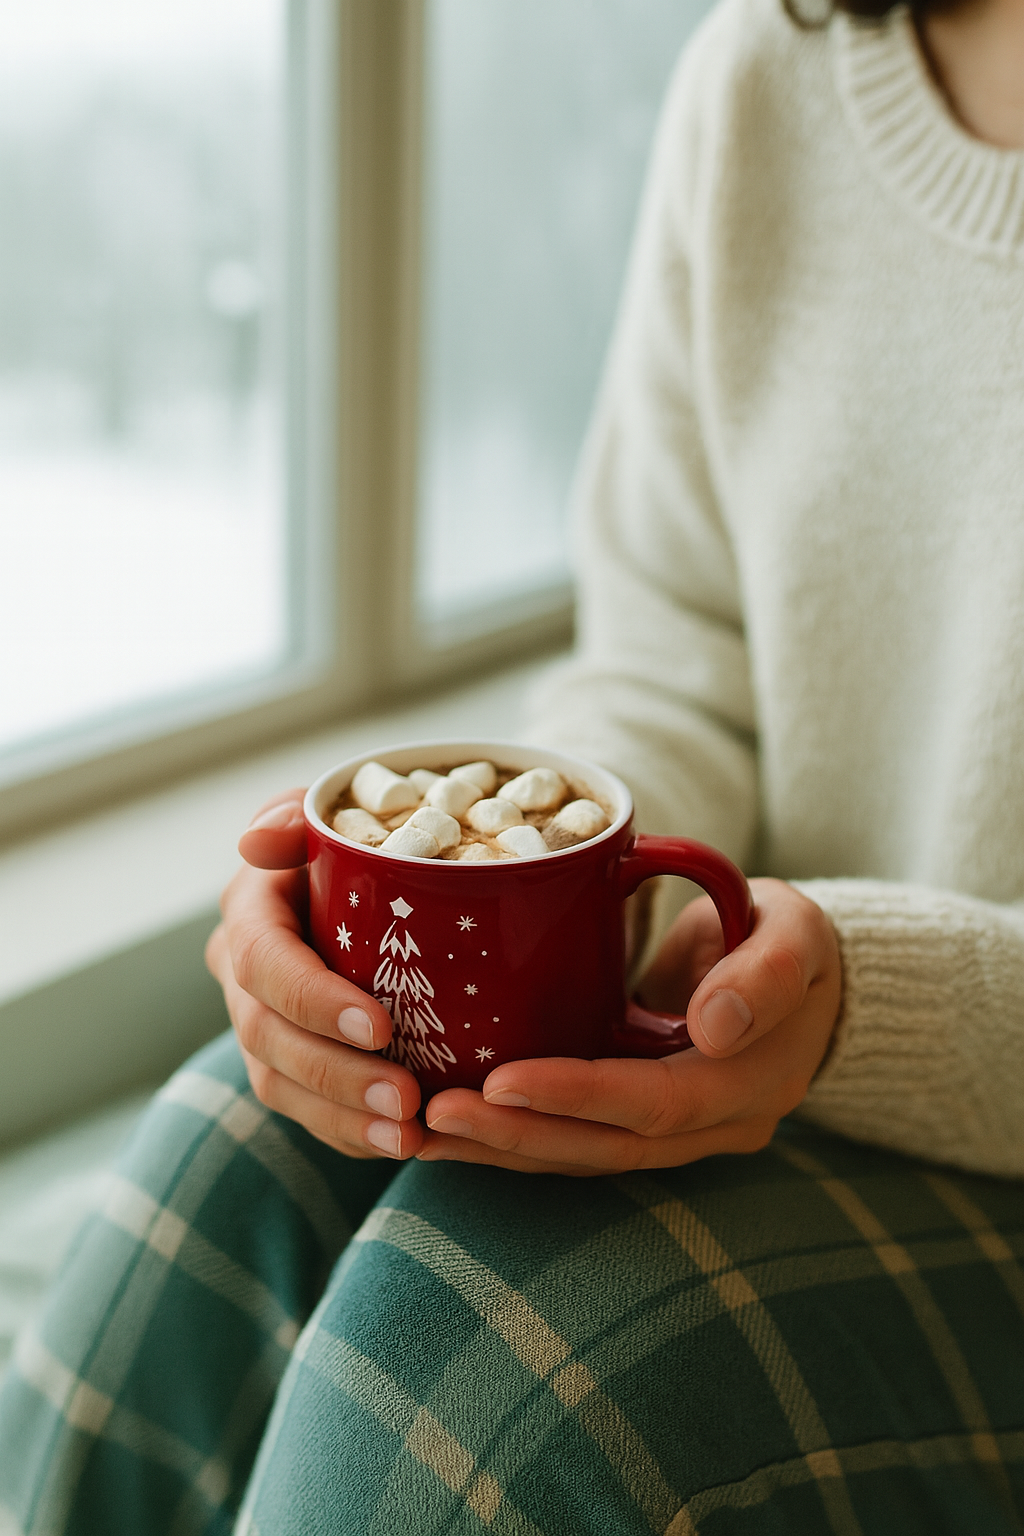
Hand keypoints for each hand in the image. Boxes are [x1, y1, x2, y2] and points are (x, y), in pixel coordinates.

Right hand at [204, 789, 425, 1159]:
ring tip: (407, 1138)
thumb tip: (261, 842)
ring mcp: (259, 1024)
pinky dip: (351, 1133)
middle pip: (268, 1038)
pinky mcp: (287, 1063)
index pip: (265, 963)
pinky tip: (400, 1146)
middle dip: (336, 1076)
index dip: (314, 1001)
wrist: (370, 883)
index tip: (382, 1027)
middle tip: (405, 1100)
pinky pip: (307, 1110)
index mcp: (250, 911)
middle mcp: (242, 973)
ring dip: (344, 1118)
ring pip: (281, 1085)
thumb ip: (294, 818)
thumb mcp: (330, 812)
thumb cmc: (357, 840)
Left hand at [417, 878, 840, 1174]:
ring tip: (422, 1130)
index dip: (577, 1096)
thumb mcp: (798, 933)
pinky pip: (575, 1138)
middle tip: (436, 1112)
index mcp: (752, 1082)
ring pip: (581, 1154)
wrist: (804, 973)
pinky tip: (451, 1129)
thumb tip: (716, 1025)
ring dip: (503, 1148)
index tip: (502, 1080)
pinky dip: (514, 1137)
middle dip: (518, 1134)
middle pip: (605, 1146)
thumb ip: (766, 973)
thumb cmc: (791, 935)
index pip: (655, 1103)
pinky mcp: (641, 1118)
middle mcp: (713, 1125)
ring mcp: (678, 1131)